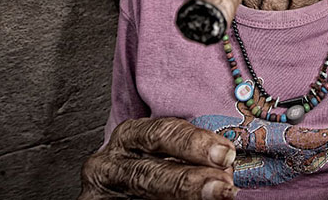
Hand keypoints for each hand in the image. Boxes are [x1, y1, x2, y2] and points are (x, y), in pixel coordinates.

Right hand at [79, 117, 237, 199]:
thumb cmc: (149, 167)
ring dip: (183, 194)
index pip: (161, 133)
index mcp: (129, 136)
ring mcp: (100, 191)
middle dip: (190, 179)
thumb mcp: (162, 154)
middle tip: (223, 184)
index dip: (195, 142)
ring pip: (143, 189)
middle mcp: (108, 162)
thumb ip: (189, 157)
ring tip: (215, 196)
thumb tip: (227, 167)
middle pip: (150, 170)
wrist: (122, 190)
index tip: (226, 153)